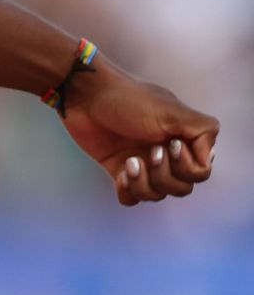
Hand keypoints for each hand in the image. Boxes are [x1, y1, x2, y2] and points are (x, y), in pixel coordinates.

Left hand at [59, 64, 218, 205]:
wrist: (85, 95)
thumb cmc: (128, 98)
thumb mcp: (171, 110)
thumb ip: (201, 130)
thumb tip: (208, 158)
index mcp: (182, 140)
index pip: (200, 173)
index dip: (186, 167)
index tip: (170, 145)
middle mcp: (165, 154)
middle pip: (181, 188)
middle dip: (164, 176)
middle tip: (148, 153)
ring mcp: (142, 163)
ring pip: (157, 195)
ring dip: (144, 184)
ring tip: (128, 163)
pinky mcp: (119, 170)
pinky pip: (132, 199)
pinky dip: (128, 192)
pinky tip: (120, 176)